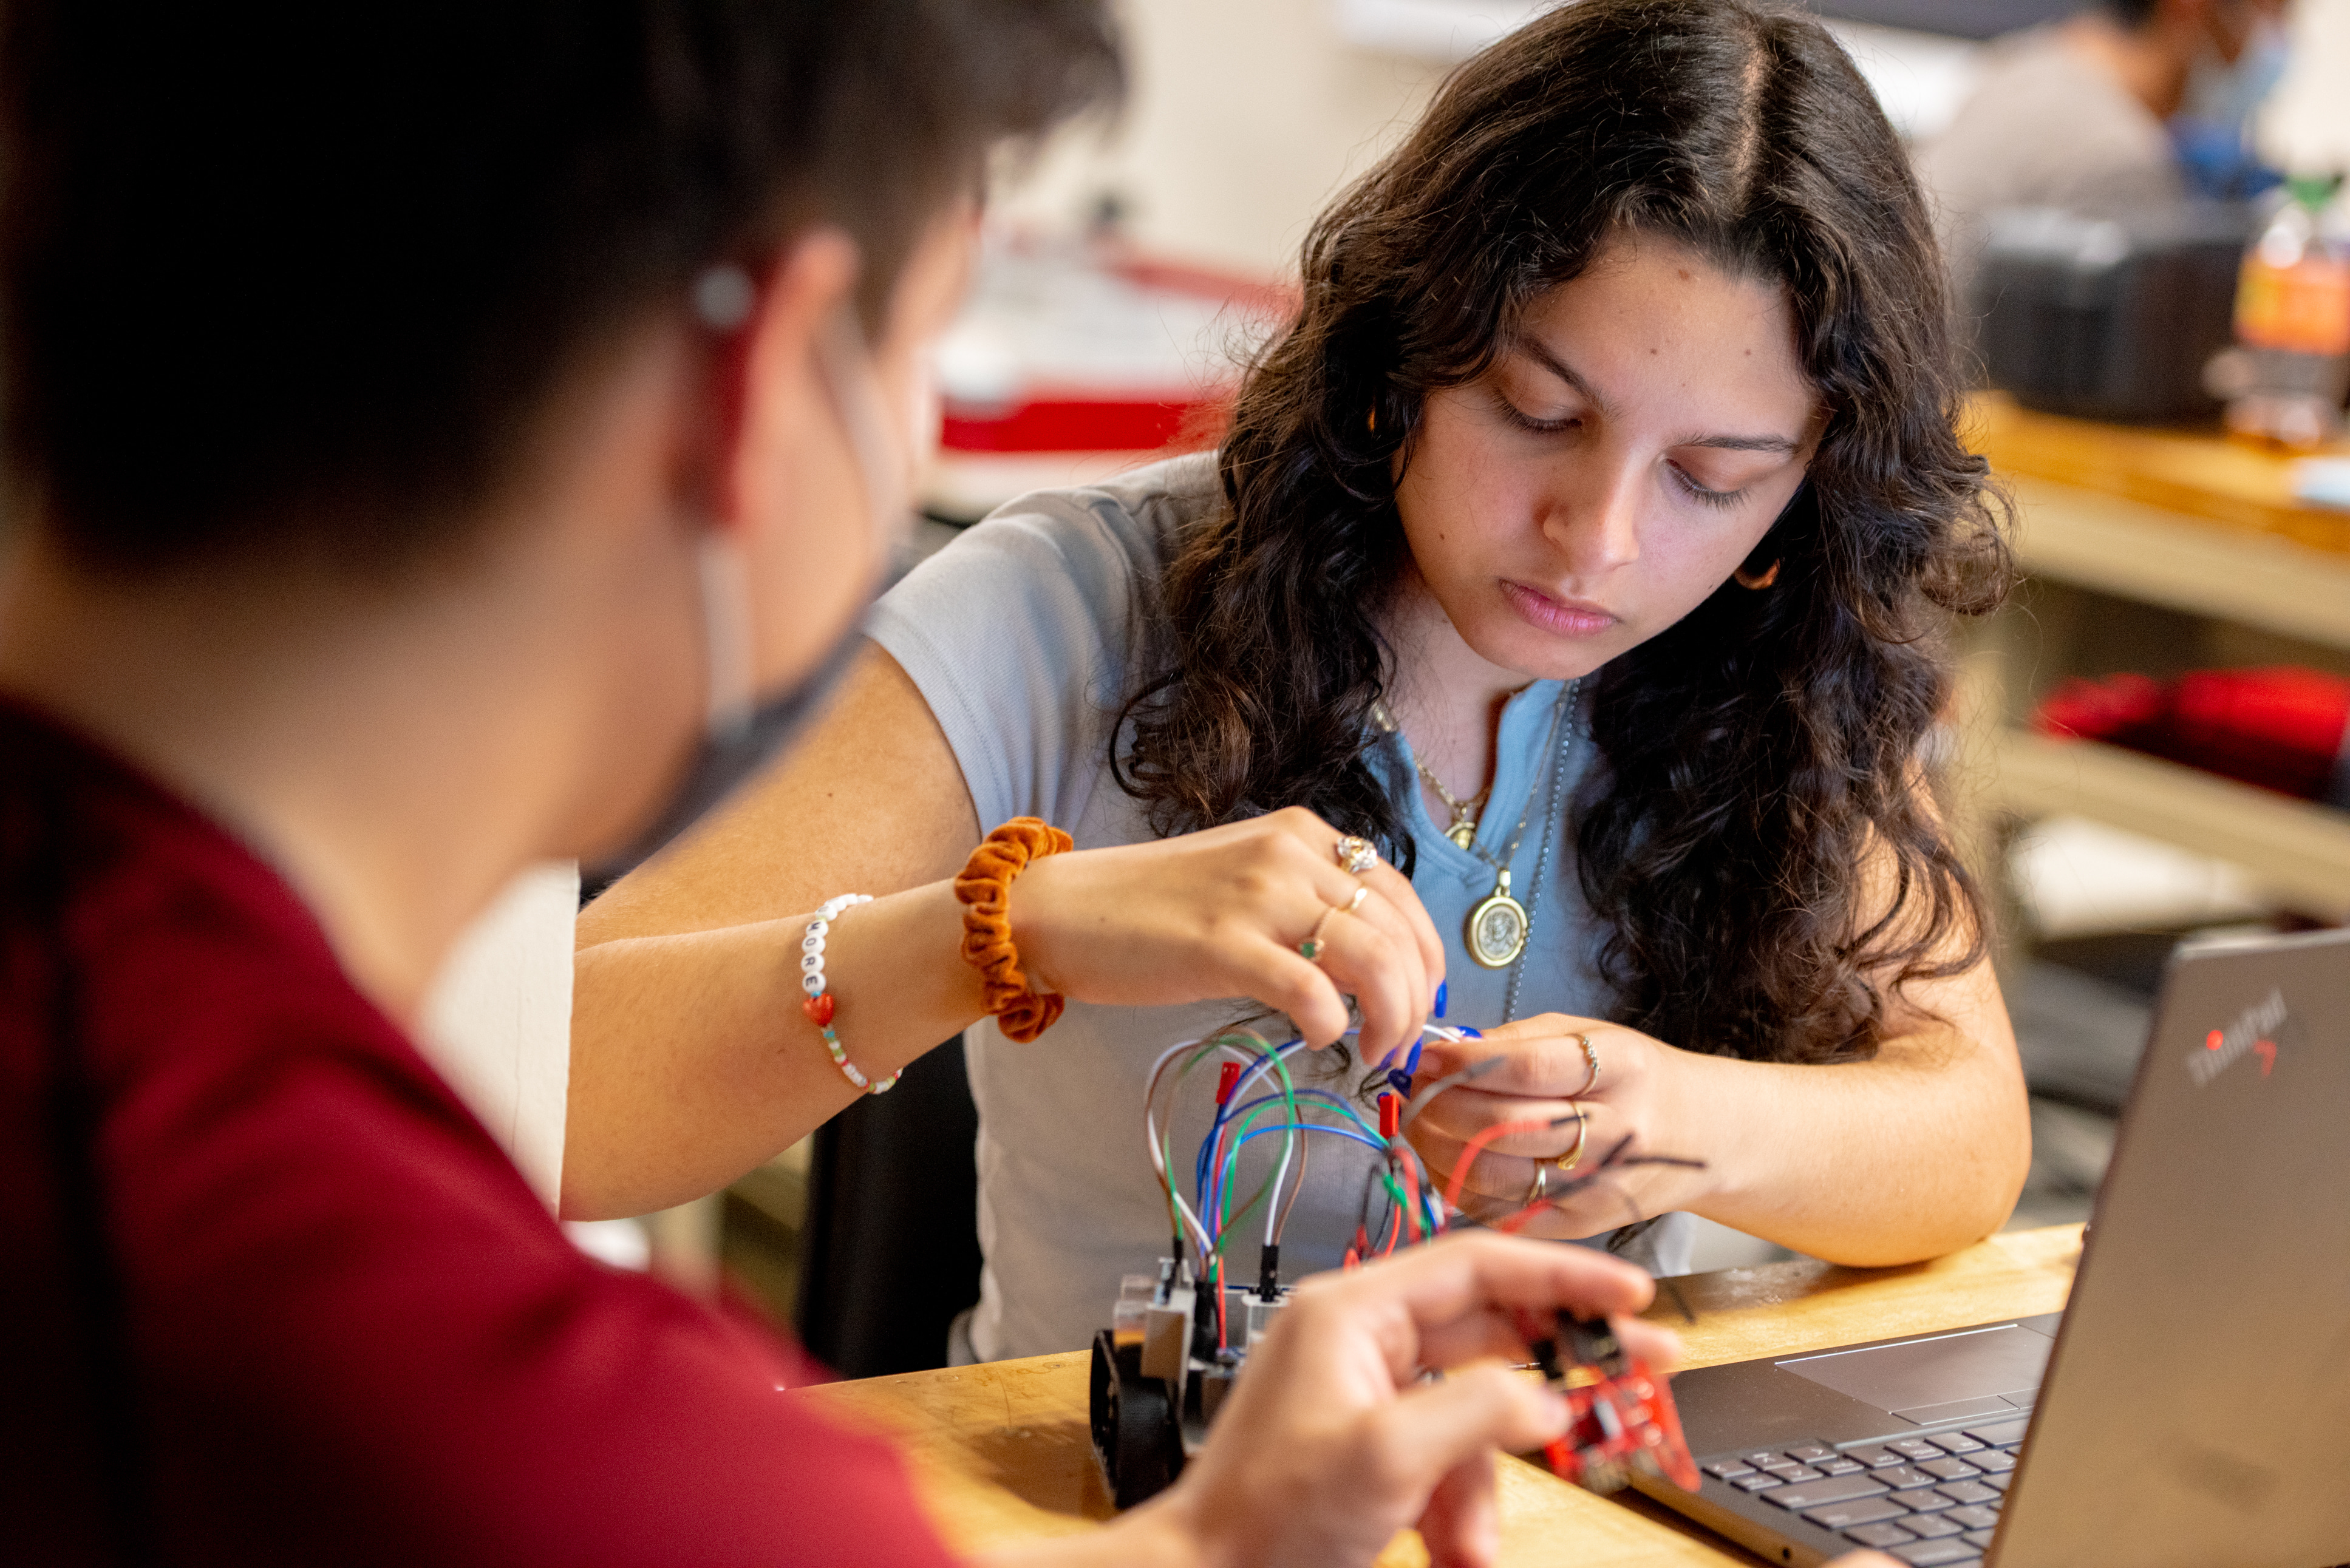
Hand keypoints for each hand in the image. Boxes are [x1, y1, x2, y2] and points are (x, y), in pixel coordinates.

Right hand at [1009, 806, 1444, 1062]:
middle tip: (1397, 1047)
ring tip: (1371, 1053)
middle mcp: (1292, 854)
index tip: (1419, 1004)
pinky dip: (1331, 1023)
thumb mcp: (1249, 881)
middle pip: (1399, 931)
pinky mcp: (1225, 945)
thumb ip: (1309, 904)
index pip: (1403, 895)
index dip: (1427, 957)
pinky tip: (1317, 1038)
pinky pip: (1313, 991)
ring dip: (1390, 1019)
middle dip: (1415, 1000)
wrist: (1066, 911)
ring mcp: (1259, 896)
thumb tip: (1372, 967)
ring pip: (1374, 959)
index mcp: (1304, 835)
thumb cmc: (1154, 908)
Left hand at [1142, 1232, 1677, 1567]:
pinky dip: (1459, 1509)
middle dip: (1557, 1371)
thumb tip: (1546, 1394)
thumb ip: (1478, 1410)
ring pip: (1475, 1413)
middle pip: (1488, 1330)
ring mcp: (1367, 1391)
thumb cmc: (1266, 1514)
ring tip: (1471, 1545)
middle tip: (1635, 1372)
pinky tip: (1450, 1550)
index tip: (1628, 1291)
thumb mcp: (1388, 1457)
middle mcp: (1361, 1337)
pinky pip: (1447, 1459)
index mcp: (1352, 1311)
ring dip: (1488, 1486)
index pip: (1479, 1263)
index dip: (1562, 1273)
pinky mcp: (1372, 1442)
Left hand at [1405, 1015, 1714, 1238]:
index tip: (1430, 1055)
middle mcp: (1614, 1133)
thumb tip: (1445, 1050)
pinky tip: (1446, 1155)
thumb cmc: (1636, 1079)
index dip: (1465, 1063)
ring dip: (1435, 1146)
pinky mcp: (1576, 1225)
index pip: (1527, 1070)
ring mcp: (1595, 1187)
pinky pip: (1496, 1210)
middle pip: (1501, 1128)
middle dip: (1438, 1106)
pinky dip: (1456, 1182)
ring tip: (1421, 1119)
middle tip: (1413, 1088)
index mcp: (1621, 1070)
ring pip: (1490, 1174)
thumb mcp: (1589, 1036)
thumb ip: (1516, 1041)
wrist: (1699, 1138)